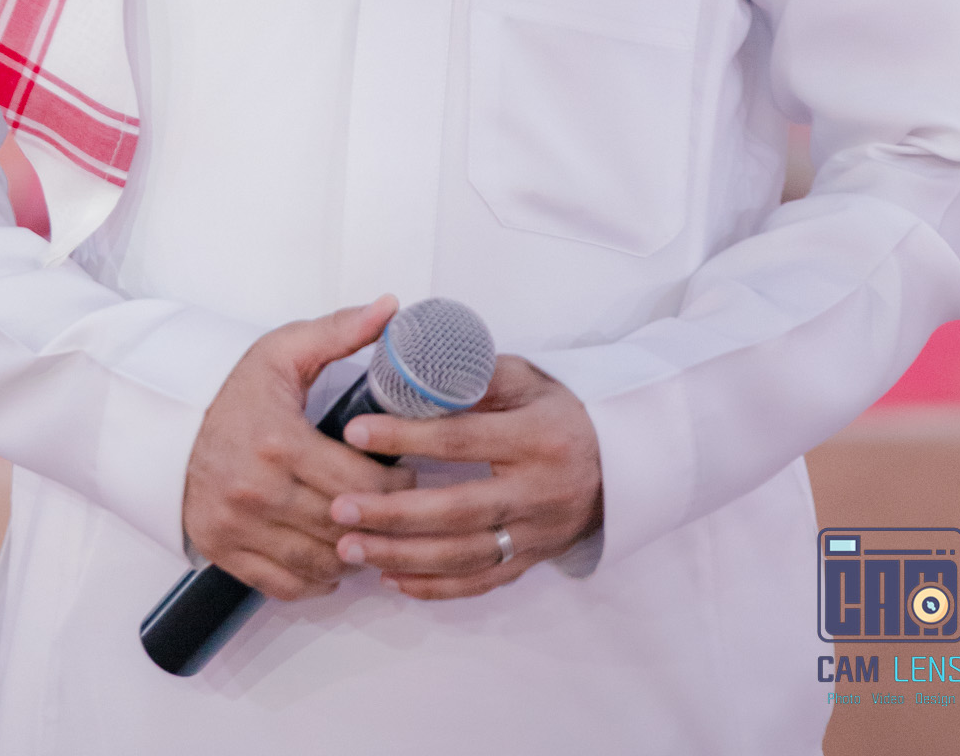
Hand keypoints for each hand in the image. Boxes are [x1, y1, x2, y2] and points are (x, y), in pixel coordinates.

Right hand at [182, 295, 415, 601]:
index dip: (397, 485)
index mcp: (279, 442)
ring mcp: (237, 526)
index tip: (407, 475)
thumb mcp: (285, 350)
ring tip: (370, 531)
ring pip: (320, 562)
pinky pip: (284, 584)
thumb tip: (390, 308)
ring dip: (354, 553)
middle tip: (399, 506)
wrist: (165, 417)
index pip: (360, 484)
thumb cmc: (231, 387)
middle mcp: (257, 491)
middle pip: (344, 526)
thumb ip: (341, 331)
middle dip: (382, 519)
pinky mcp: (224, 550)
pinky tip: (333, 558)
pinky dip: (317, 580)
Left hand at [327, 355, 601, 599]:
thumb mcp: (527, 380)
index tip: (356, 431)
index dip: (407, 436)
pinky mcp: (530, 562)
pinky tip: (390, 576)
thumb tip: (414, 374)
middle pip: (457, 510)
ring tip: (350, 546)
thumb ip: (476, 379)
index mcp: (535, 438)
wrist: (618, 466)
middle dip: (394, 513)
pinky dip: (432, 586)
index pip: (461, 439)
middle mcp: (537, 492)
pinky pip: (477, 582)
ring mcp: (535, 534)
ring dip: (402, 555)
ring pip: (463, 556)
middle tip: (340, 507)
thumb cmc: (560, 414)